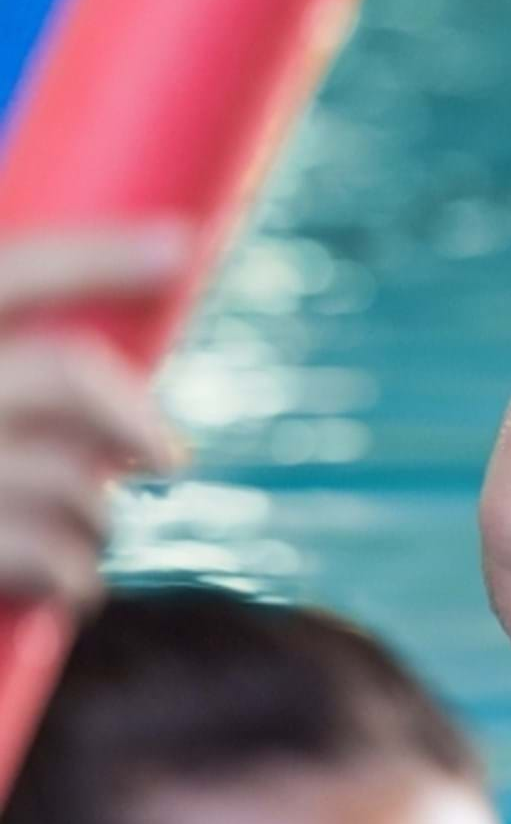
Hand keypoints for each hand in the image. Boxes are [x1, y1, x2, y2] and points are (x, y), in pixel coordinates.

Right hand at [0, 226, 190, 608]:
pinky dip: (77, 575)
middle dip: (140, 418)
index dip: (98, 255)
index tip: (181, 243)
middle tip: (167, 459)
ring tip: (76, 528)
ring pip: (77, 477)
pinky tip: (66, 580)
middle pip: (72, 373)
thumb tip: (140, 312)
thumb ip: (21, 365)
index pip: (11, 271)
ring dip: (97, 514)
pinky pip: (56, 559)